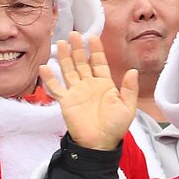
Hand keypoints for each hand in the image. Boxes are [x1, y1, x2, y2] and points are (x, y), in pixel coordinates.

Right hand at [40, 32, 139, 149]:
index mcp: (105, 84)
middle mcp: (89, 85)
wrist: (99, 145)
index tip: (93, 37)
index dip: (96, 50)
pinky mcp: (66, 102)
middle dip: (78, 48)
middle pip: (82, 62)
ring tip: (61, 43)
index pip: (99, 62)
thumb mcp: (127, 107)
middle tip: (74, 34)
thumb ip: (129, 89)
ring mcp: (76, 92)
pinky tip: (45, 67)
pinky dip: (50, 78)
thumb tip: (132, 71)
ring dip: (64, 57)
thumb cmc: (115, 127)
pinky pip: (56, 88)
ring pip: (69, 70)